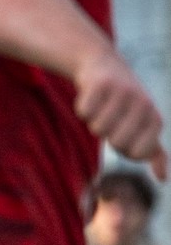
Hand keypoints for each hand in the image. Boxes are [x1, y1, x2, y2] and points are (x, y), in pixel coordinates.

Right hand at [75, 47, 169, 179]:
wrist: (104, 65)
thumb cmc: (124, 103)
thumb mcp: (143, 126)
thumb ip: (153, 152)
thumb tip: (163, 179)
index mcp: (156, 119)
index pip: (136, 153)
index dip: (123, 148)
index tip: (124, 132)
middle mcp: (144, 104)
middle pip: (116, 141)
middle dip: (108, 134)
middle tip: (111, 118)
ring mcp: (124, 93)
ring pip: (98, 128)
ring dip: (93, 120)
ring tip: (102, 106)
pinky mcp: (102, 84)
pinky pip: (84, 112)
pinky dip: (82, 106)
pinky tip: (92, 95)